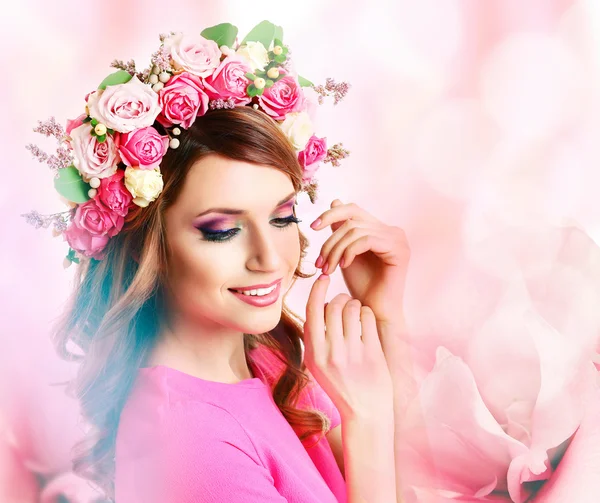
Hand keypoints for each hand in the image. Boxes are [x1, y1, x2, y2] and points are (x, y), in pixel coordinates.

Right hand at [303, 273, 393, 420]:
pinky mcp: (372, 353)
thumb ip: (315, 338)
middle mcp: (331, 353)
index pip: (312, 311)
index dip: (317, 289)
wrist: (365, 413)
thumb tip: (318, 305)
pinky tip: (366, 320)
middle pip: (333, 306)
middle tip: (344, 301)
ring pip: (352, 308)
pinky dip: (366, 313)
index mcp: (314, 354)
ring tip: (356, 311)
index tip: (323, 277)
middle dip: (339, 297)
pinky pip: (368, 318)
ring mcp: (352, 353)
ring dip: (354, 304)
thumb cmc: (341, 385)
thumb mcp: (317, 365)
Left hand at [310, 199, 409, 327]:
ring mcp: (398, 239)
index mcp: (380, 229)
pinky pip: (366, 240)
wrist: (373, 312)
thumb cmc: (361, 287)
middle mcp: (392, 230)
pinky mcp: (399, 249)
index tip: (313, 227)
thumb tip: (334, 200)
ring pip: (355, 231)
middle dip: (330, 241)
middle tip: (320, 264)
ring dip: (335, 250)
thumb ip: (342, 230)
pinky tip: (343, 266)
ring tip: (328, 269)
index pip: (352, 209)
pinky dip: (350, 251)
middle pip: (351, 220)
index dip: (331, 213)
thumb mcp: (345, 253)